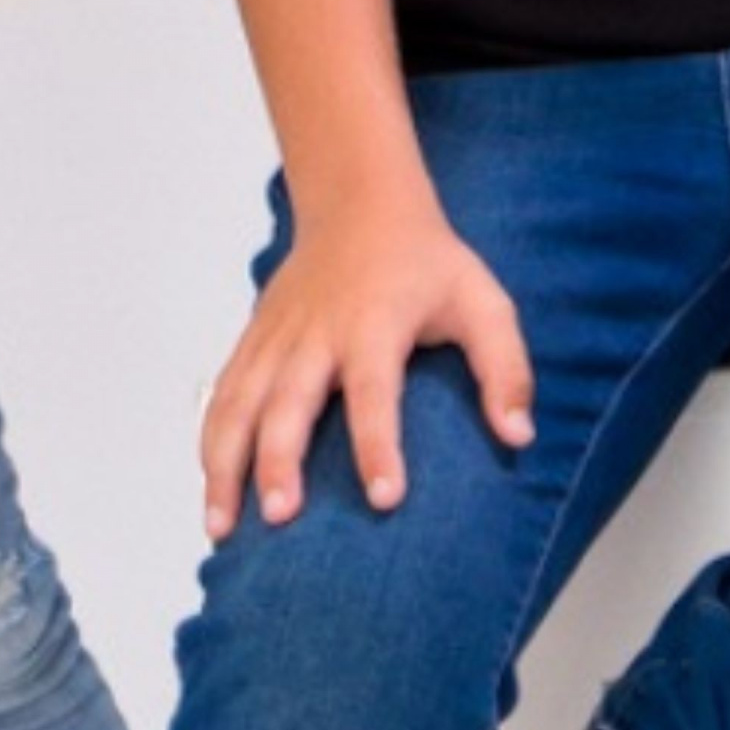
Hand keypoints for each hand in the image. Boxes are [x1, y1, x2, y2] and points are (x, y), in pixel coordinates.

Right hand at [199, 195, 532, 538]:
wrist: (359, 202)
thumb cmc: (426, 262)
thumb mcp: (481, 300)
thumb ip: (506, 367)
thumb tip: (519, 435)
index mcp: (375, 322)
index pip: (374, 388)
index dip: (378, 443)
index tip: (385, 498)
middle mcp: (317, 331)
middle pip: (290, 398)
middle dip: (279, 458)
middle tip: (280, 517)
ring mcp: (278, 335)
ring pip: (241, 400)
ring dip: (225, 461)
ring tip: (221, 527)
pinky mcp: (254, 338)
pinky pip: (223, 392)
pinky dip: (209, 441)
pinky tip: (209, 492)